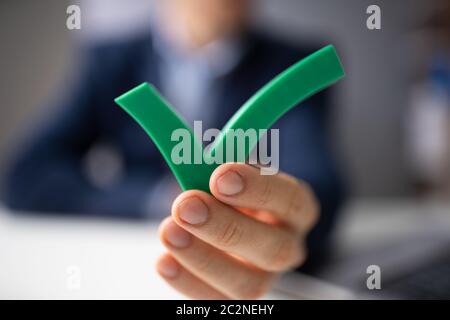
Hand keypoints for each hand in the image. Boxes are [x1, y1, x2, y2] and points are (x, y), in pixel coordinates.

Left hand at [156, 163, 319, 298]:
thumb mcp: (229, 169)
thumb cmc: (230, 190)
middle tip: (187, 206)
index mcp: (295, 208)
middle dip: (226, 227)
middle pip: (273, 248)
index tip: (220, 176)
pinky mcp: (235, 296)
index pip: (290, 201)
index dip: (259, 190)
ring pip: (247, 284)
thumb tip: (189, 154)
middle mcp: (287, 246)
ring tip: (169, 231)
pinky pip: (216, 300)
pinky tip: (164, 261)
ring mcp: (264, 277)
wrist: (223, 217)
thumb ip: (218, 163)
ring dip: (203, 258)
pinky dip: (187, 282)